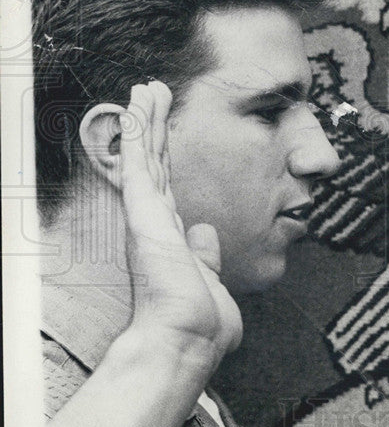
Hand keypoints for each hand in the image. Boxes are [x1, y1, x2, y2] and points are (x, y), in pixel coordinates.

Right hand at [118, 81, 241, 367]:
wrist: (189, 340)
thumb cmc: (202, 326)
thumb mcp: (211, 283)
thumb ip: (206, 256)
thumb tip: (206, 233)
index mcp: (172, 240)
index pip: (168, 187)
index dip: (165, 157)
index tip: (163, 131)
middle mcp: (156, 225)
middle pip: (155, 163)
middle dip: (154, 127)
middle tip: (151, 92)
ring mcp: (148, 217)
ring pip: (146, 156)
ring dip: (146, 120)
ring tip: (146, 87)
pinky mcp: (144, 214)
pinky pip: (140, 163)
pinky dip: (140, 133)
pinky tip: (139, 106)